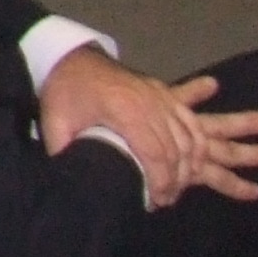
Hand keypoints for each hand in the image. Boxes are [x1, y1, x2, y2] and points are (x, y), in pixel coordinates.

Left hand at [38, 47, 257, 207]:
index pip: (154, 154)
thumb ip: (64, 153)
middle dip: (177, 178)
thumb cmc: (63, 91)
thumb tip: (69, 181)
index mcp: (125, 111)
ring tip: (190, 183)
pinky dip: (200, 140)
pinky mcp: (163, 92)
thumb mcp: (56, 123)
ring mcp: (160, 96)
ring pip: (190, 135)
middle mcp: (150, 103)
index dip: (159, 180)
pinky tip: (202, 156)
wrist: (70, 56)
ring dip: (194, 162)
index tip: (159, 200)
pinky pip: (192, 119)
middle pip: (176, 148)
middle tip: (169, 199)